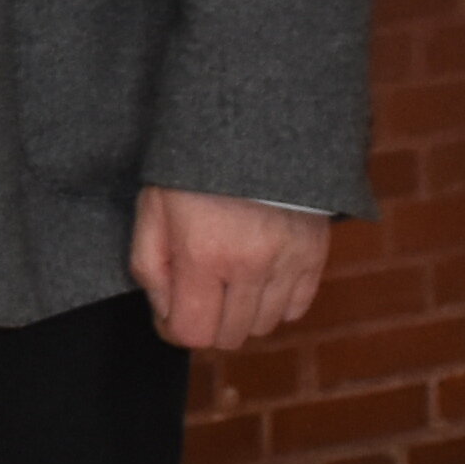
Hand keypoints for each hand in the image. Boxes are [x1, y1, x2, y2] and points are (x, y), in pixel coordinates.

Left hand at [131, 186, 332, 350]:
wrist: (254, 127)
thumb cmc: (193, 168)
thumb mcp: (152, 208)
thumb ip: (150, 266)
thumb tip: (165, 312)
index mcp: (203, 254)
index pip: (192, 332)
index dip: (172, 329)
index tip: (169, 313)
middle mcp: (250, 265)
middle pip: (229, 336)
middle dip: (206, 322)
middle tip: (196, 294)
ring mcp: (288, 262)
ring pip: (263, 326)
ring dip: (241, 314)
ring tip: (227, 280)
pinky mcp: (314, 255)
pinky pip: (296, 308)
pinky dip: (275, 303)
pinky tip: (257, 277)